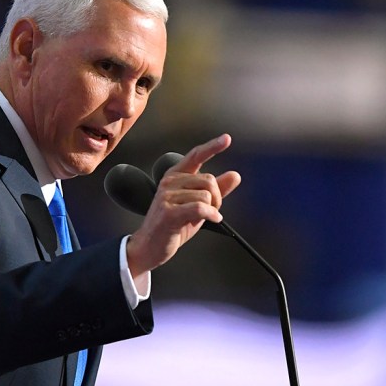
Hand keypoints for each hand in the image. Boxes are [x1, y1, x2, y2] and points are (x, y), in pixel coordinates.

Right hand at [125, 134, 240, 278]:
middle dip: (217, 197)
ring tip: (203, 218)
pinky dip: (211, 215)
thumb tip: (235, 175)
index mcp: (175, 176)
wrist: (150, 246)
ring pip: (206, 195)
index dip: (212, 147)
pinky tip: (213, 220)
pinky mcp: (169, 212)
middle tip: (211, 211)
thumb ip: (216, 190)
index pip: (196, 156)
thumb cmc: (173, 225)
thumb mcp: (197, 205)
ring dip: (213, 209)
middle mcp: (170, 182)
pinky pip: (200, 208)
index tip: (227, 138)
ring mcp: (167, 196)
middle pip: (209, 180)